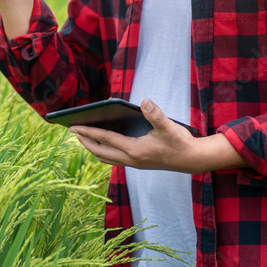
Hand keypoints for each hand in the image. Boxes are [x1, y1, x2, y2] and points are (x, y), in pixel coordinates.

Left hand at [68, 99, 240, 173]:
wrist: (193, 160)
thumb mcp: (169, 127)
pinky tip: (105, 142)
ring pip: (106, 158)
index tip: (73, 128)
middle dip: (85, 142)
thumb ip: (156, 115)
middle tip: (73, 131)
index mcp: (135, 150)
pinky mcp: (138, 164)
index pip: (105, 140)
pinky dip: (105, 151)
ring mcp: (134, 164)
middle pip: (100, 152)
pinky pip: (115, 159)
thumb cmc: (180, 142)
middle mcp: (131, 160)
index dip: (88, 133)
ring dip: (94, 148)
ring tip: (84, 137)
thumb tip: (145, 102)